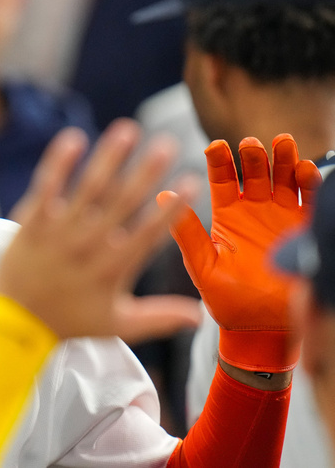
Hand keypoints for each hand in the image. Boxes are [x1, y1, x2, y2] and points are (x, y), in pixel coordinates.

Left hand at [0, 119, 201, 341]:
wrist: (14, 325)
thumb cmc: (69, 322)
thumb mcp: (117, 324)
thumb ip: (160, 316)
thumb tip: (200, 314)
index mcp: (112, 268)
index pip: (148, 233)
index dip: (171, 209)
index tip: (190, 182)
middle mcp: (87, 246)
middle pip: (121, 203)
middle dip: (146, 172)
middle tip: (168, 144)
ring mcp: (57, 232)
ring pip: (87, 188)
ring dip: (108, 157)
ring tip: (127, 130)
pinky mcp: (31, 222)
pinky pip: (46, 186)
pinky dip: (59, 162)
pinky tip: (74, 138)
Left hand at [159, 134, 320, 372]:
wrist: (262, 329)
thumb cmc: (226, 299)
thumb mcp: (202, 265)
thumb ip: (186, 232)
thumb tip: (161, 196)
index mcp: (226, 214)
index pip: (222, 179)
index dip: (219, 161)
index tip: (215, 145)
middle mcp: (254, 209)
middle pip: (254, 172)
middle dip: (252, 156)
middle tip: (249, 143)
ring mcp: (281, 216)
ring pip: (283, 179)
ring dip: (282, 160)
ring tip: (280, 143)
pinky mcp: (305, 228)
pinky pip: (309, 199)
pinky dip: (308, 182)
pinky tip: (304, 169)